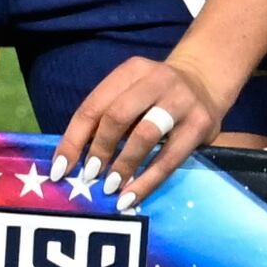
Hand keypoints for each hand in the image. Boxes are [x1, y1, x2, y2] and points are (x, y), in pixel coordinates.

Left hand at [51, 55, 223, 203]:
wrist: (205, 82)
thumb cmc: (155, 97)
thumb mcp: (131, 94)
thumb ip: (106, 117)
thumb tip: (72, 161)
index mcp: (131, 71)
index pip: (94, 105)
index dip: (73, 140)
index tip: (60, 169)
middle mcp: (156, 80)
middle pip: (118, 115)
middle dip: (99, 149)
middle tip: (89, 176)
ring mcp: (181, 100)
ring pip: (145, 134)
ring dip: (123, 164)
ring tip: (109, 187)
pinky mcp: (201, 124)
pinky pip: (169, 158)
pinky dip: (147, 180)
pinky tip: (131, 195)